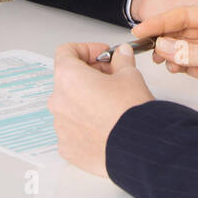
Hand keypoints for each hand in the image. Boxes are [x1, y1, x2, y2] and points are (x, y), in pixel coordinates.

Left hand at [49, 42, 153, 175]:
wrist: (138, 146)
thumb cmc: (131, 112)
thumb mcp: (130, 75)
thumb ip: (122, 60)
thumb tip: (122, 55)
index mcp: (68, 78)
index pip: (67, 52)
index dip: (87, 49)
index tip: (103, 55)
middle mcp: (58, 101)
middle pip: (69, 79)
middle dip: (90, 75)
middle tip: (112, 77)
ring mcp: (61, 126)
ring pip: (71, 105)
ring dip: (87, 100)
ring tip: (111, 104)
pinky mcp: (67, 147)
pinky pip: (73, 129)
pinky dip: (86, 123)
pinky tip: (106, 124)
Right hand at [133, 4, 197, 118]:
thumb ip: (189, 52)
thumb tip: (164, 46)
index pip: (183, 14)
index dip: (160, 22)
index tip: (141, 28)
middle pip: (180, 29)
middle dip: (162, 37)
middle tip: (143, 45)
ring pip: (182, 46)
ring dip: (168, 52)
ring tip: (156, 58)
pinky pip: (187, 61)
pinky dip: (177, 65)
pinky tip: (171, 67)